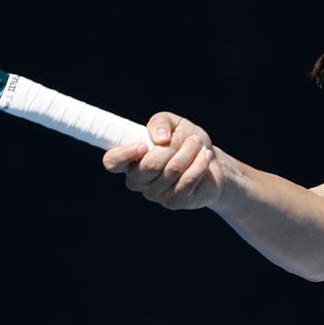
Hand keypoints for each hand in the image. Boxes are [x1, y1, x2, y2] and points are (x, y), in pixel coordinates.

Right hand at [101, 111, 223, 209]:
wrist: (211, 161)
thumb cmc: (185, 141)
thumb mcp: (173, 124)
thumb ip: (160, 122)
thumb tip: (160, 139)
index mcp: (130, 160)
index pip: (112, 162)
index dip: (124, 154)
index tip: (144, 145)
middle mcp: (138, 180)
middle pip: (149, 165)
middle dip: (173, 146)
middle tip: (187, 138)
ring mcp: (156, 194)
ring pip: (172, 170)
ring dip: (189, 151)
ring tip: (197, 143)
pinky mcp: (174, 201)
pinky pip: (187, 181)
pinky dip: (199, 164)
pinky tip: (205, 155)